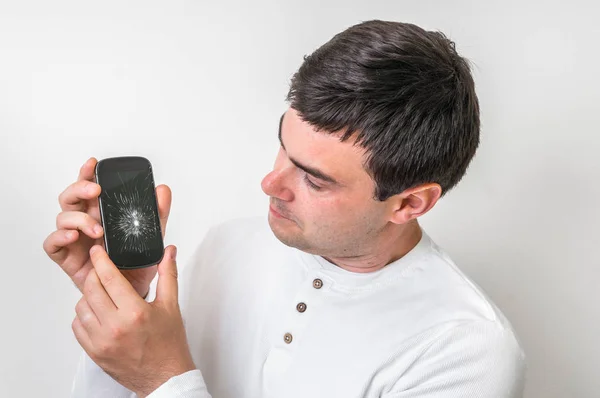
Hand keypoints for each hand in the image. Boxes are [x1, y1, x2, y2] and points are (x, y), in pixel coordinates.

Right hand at [43, 157, 171, 297]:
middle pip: (71, 197)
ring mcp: (73, 239)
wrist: (130, 294)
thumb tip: (163, 190)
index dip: (87, 173)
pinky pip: (52, 243)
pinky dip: (59, 237)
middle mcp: (84, 222)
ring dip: (79, 218)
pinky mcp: (66, 257)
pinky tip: (73, 237)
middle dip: (80, 188)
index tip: (94, 163)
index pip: (90, 188)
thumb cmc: (135, 264)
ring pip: (62, 217)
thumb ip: (157, 213)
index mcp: (102, 213)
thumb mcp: (151, 236)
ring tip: (97, 229)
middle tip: (97, 191)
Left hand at [72, 244, 194, 397]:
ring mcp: (102, 341)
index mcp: (135, 312)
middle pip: (91, 289)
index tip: (96, 251)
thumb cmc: (169, 343)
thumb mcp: (171, 306)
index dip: (101, 260)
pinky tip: (98, 313)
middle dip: (94, 275)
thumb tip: (169, 252)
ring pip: (81, 307)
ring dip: (89, 296)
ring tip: (103, 295)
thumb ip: (168, 275)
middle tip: (101, 271)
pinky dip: (84, 316)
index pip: (110, 278)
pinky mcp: (94, 352)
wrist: (164, 376)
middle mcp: (115, 326)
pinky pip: (77, 327)